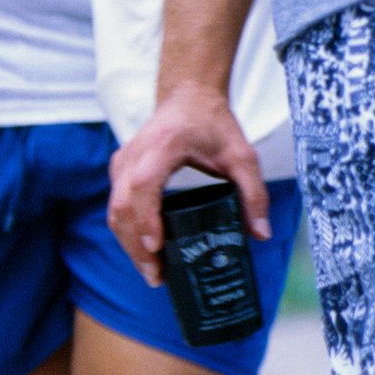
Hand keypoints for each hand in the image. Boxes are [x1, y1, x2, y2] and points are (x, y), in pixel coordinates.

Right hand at [107, 85, 271, 286]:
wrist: (187, 97)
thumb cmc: (212, 124)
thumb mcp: (242, 156)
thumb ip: (254, 194)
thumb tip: (260, 235)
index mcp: (161, 147)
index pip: (143, 187)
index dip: (145, 219)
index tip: (155, 247)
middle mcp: (133, 156)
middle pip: (122, 207)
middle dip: (135, 246)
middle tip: (156, 276)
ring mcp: (121, 165)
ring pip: (114, 210)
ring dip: (128, 244)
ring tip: (151, 271)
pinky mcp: (119, 172)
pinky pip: (116, 206)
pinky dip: (127, 231)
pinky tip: (145, 251)